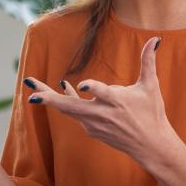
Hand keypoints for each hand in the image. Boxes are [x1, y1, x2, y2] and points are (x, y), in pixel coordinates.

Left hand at [23, 37, 175, 160]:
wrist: (151, 146)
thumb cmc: (152, 114)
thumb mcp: (151, 86)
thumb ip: (148, 61)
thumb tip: (154, 39)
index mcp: (118, 102)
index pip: (103, 94)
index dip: (92, 88)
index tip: (80, 84)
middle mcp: (103, 114)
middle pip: (72, 106)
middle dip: (50, 99)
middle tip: (31, 93)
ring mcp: (95, 124)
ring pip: (68, 109)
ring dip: (49, 97)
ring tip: (32, 85)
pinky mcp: (92, 129)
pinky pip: (75, 112)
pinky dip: (67, 100)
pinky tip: (63, 88)